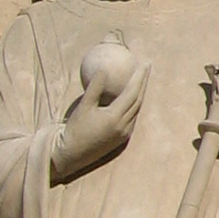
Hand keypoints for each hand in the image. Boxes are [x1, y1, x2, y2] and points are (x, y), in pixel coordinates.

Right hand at [51, 58, 147, 180]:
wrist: (72, 154)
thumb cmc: (75, 128)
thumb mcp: (83, 106)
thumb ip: (94, 88)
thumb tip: (103, 68)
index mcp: (115, 118)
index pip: (133, 93)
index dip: (140, 77)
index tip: (144, 63)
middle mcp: (124, 126)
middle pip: (139, 100)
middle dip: (144, 82)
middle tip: (146, 66)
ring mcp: (124, 133)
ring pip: (137, 109)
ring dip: (140, 93)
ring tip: (141, 79)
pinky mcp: (122, 139)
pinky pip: (132, 117)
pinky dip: (133, 104)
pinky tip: (131, 96)